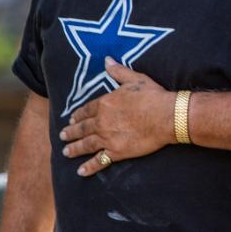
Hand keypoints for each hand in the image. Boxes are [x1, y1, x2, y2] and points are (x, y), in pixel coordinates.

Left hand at [59, 57, 172, 175]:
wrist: (167, 116)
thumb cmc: (153, 96)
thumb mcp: (136, 79)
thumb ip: (119, 71)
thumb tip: (107, 60)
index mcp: (105, 104)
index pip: (86, 110)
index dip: (77, 115)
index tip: (71, 119)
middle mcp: (101, 122)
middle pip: (82, 128)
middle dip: (71, 132)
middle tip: (63, 136)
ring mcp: (107, 138)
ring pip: (85, 145)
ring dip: (74, 149)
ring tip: (66, 152)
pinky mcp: (117, 152)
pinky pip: (99, 161)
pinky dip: (89, 167)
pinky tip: (81, 171)